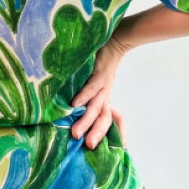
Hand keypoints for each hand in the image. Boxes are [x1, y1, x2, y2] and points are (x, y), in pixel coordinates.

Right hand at [70, 34, 129, 148]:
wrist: (114, 38)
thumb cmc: (99, 61)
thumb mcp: (93, 81)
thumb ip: (85, 94)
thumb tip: (68, 107)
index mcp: (105, 98)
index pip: (115, 119)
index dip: (119, 133)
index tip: (120, 150)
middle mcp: (106, 94)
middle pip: (105, 118)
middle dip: (97, 134)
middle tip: (87, 147)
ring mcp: (103, 84)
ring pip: (96, 107)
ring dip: (87, 121)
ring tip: (76, 134)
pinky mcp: (99, 73)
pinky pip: (91, 87)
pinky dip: (83, 96)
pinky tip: (74, 105)